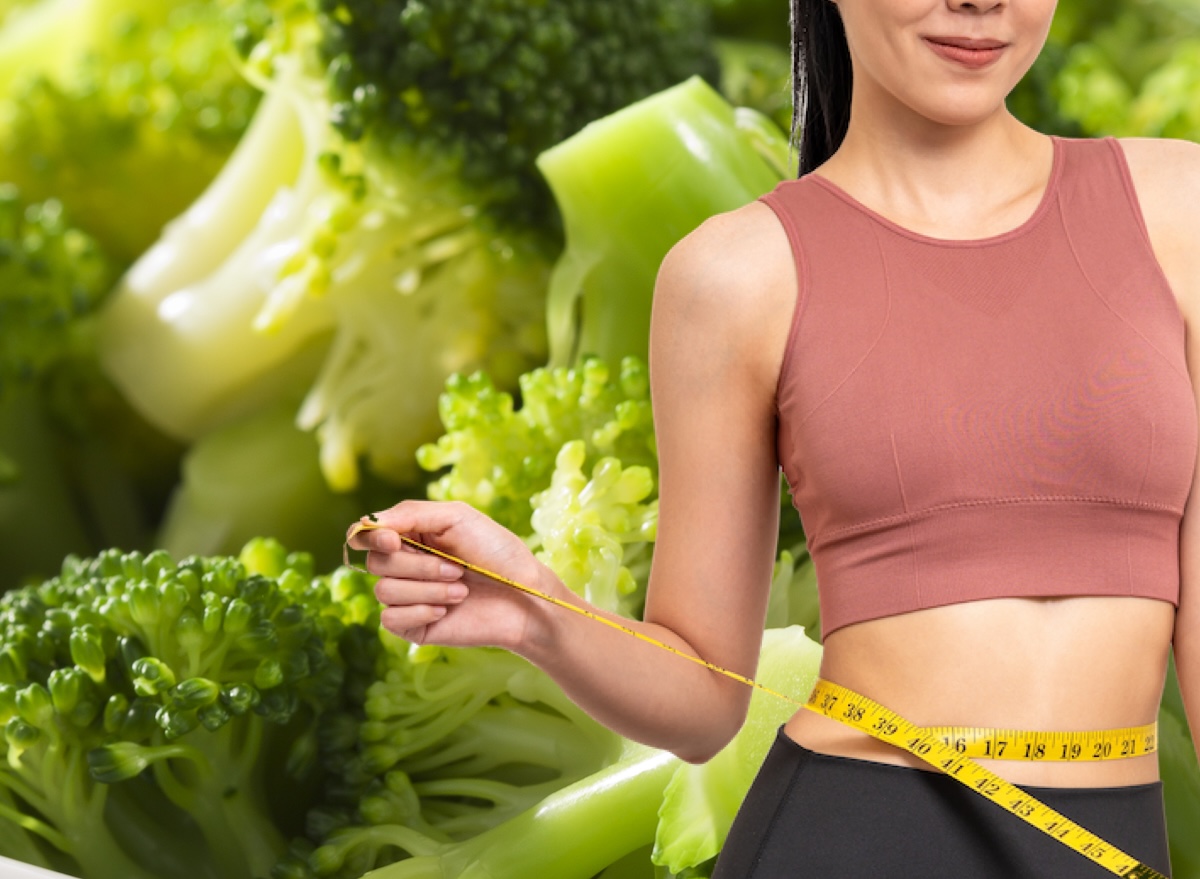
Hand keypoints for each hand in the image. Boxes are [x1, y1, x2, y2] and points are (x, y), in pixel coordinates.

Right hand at [346, 500, 548, 649]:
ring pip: (384, 591)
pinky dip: (420, 612)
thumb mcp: (457, 517)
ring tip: (461, 590)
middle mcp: (404, 565)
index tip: (394, 541)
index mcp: (411, 535)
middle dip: (418, 566)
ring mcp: (407, 597)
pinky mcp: (411, 626)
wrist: (524, 599)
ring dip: (428, 589)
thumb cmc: (497, 554)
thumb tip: (367, 523)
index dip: (373, 537)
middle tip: (457, 569)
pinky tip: (447, 611)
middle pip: (376, 562)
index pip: (368, 534)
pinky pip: (390, 619)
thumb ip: (411, 513)